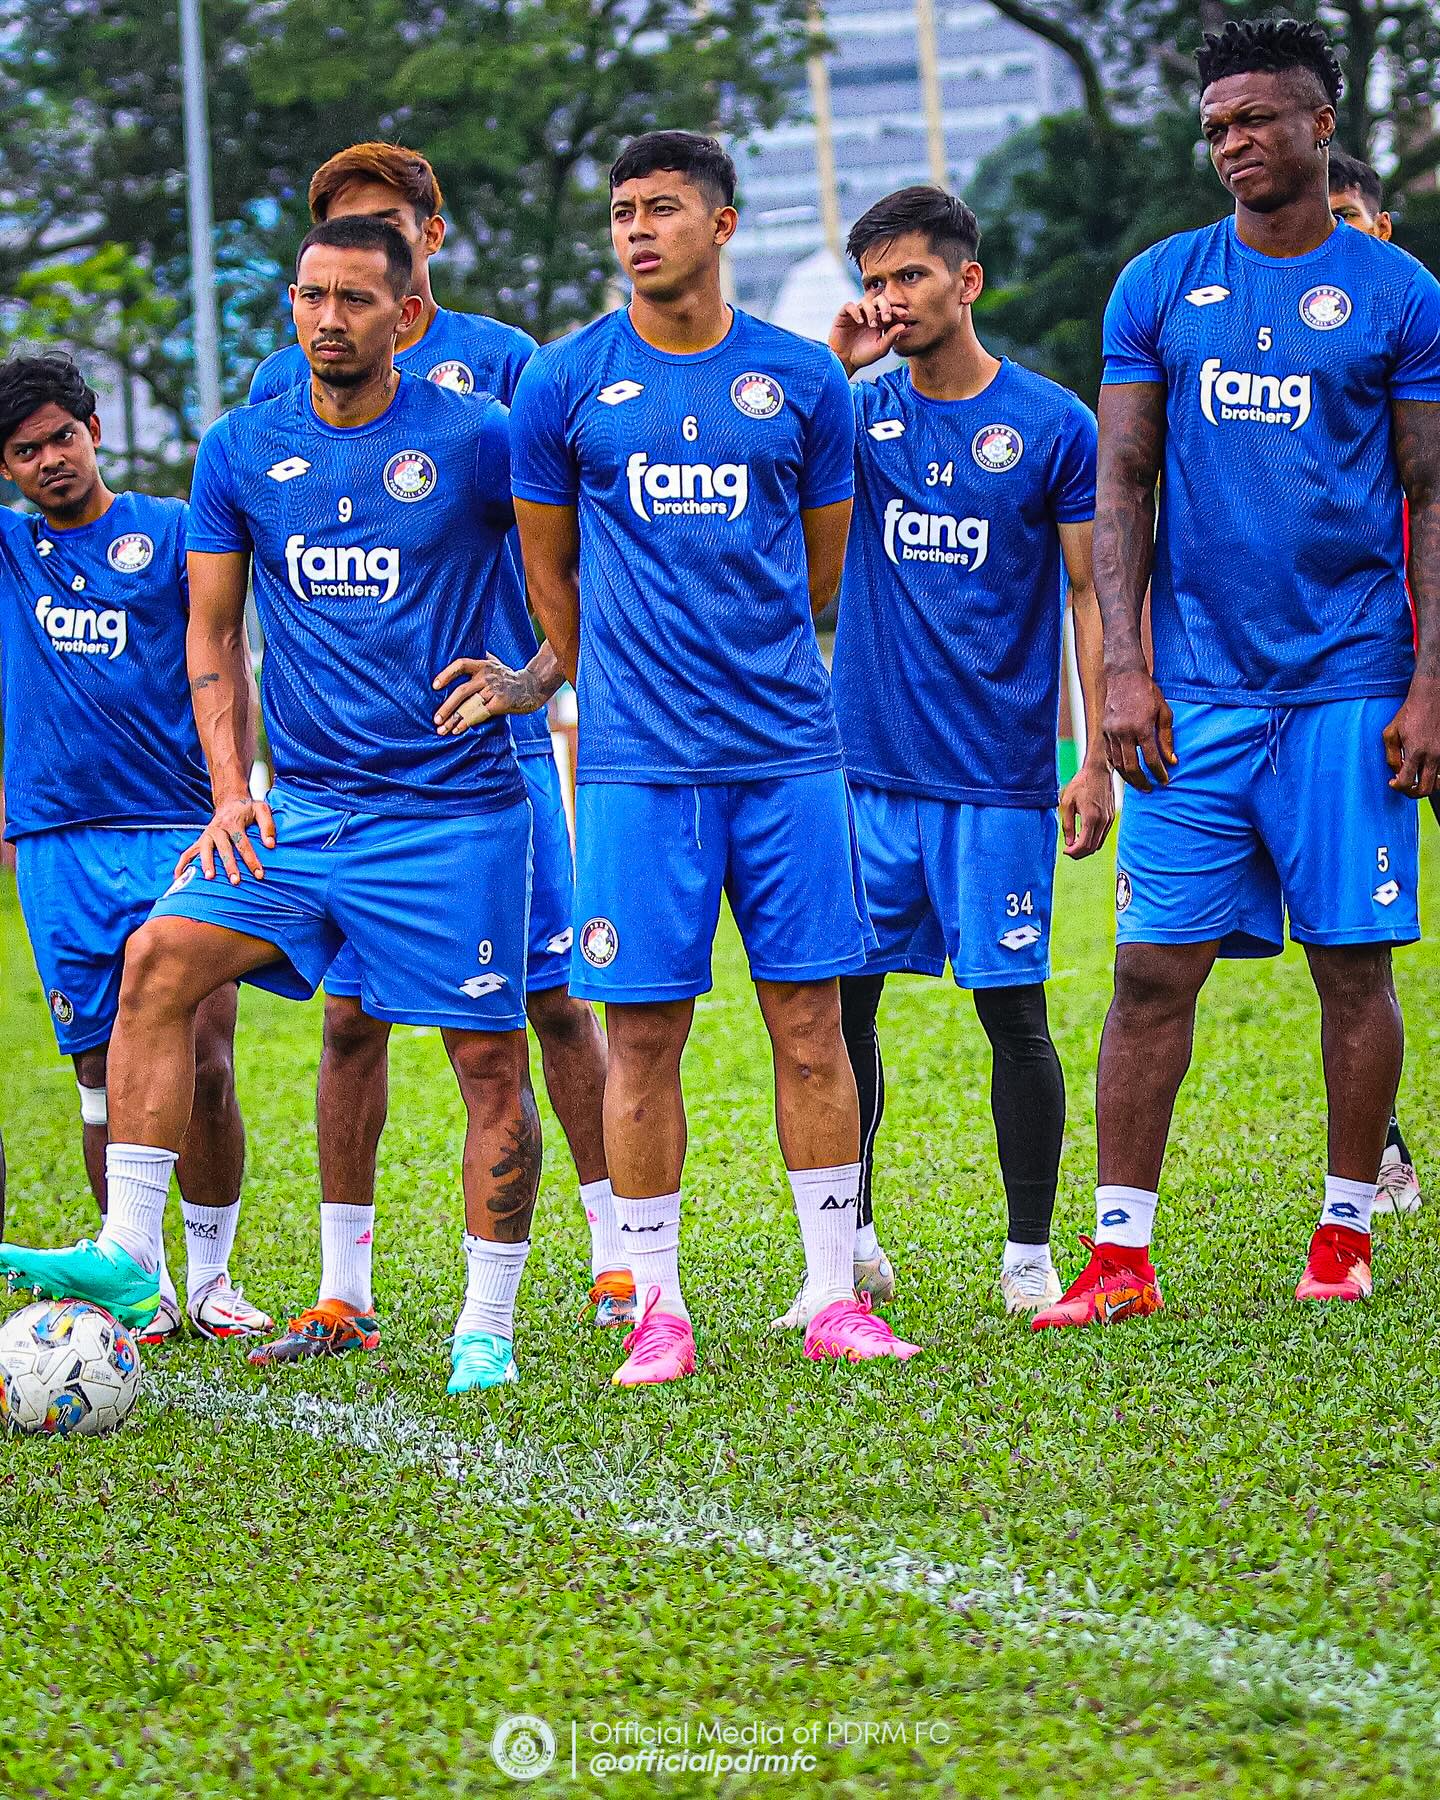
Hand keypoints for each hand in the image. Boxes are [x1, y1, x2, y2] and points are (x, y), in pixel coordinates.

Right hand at [175, 793, 275, 885]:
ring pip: (203, 850)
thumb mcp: (262, 810)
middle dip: (229, 865)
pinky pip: (187, 853)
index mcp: (233, 822)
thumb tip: (270, 845)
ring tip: (210, 878)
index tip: (259, 875)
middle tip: (235, 881)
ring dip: (205, 864)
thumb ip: (268, 826)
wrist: (230, 801)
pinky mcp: (199, 841)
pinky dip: (182, 865)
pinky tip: (179, 878)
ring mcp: (206, 835)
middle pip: (223, 848)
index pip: (243, 843)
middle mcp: (217, 829)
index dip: (251, 859)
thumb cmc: (248, 809)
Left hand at [433, 656, 544, 735]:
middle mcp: (487, 676)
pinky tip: (457, 730)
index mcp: (483, 664)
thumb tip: (455, 652)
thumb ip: (477, 659)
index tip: (434, 686)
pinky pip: (480, 714)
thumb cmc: (507, 676)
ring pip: (469, 705)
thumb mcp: (494, 662)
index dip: (446, 674)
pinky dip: (467, 722)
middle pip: (462, 691)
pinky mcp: (501, 703)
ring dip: (454, 719)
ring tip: (442, 730)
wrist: (532, 687)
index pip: (461, 664)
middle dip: (446, 707)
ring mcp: (494, 690)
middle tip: (435, 719)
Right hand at [828, 298, 907, 374]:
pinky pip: (850, 305)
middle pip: (880, 300)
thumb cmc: (863, 356)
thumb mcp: (881, 348)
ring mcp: (857, 313)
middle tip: (887, 318)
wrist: (845, 362)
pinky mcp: (844, 315)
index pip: (890, 309)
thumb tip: (903, 325)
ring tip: (872, 324)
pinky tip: (860, 321)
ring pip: (866, 301)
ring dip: (872, 311)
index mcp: (880, 321)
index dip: (897, 309)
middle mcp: (869, 314)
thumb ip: (891, 337)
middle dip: (886, 306)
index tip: (904, 315)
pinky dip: (856, 311)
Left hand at [1059, 756, 1115, 858]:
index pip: (1084, 845)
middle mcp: (1103, 821)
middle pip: (1092, 848)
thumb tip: (1069, 843)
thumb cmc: (1081, 784)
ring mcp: (1110, 819)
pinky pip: (1103, 835)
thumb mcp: (1067, 803)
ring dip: (1086, 848)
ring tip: (1074, 845)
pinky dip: (1093, 840)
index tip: (1065, 851)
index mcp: (1091, 818)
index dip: (1073, 852)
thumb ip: (1067, 824)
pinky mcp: (1112, 817)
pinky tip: (1083, 836)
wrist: (1098, 770)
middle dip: (1079, 853)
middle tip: (1068, 851)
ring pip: (1099, 844)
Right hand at [1102, 668, 1176, 791]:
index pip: (1151, 759)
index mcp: (1141, 727)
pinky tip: (1127, 771)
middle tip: (1151, 789)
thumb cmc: (1148, 692)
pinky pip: (1110, 755)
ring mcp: (1111, 733)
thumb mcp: (1164, 712)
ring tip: (1139, 784)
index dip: (1159, 773)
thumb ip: (1167, 737)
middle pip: (1132, 767)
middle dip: (1142, 781)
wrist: (1123, 676)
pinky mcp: (1103, 731)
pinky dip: (1118, 766)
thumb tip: (1172, 760)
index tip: (1165, 780)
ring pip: (1118, 764)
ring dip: (1129, 777)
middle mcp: (1124, 732)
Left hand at [1383, 673, 1439, 797]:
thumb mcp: (1391, 732)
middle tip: (1405, 787)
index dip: (1397, 787)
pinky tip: (1426, 770)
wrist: (1432, 697)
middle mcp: (1433, 756)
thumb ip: (1391, 755)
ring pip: (1437, 784)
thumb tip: (1396, 771)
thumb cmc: (1409, 713)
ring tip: (1416, 779)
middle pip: (1424, 789)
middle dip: (1412, 793)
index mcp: (1415, 752)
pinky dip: (1435, 777)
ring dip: (1425, 785)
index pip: (1405, 783)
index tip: (1392, 782)